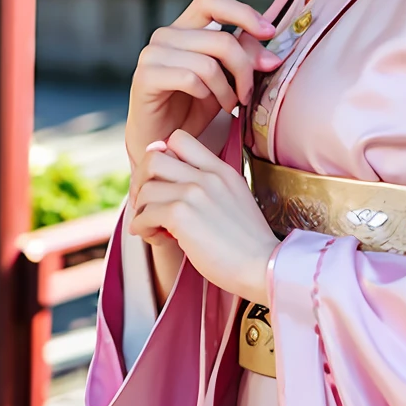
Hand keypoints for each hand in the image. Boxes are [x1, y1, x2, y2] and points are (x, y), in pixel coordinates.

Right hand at [124, 0, 281, 173]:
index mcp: (184, 28)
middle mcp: (165, 35)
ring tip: (230, 105)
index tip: (268, 32)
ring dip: (227, 90)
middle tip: (248, 94)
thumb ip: (244, 59)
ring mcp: (152, 54)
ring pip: (208, 63)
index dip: (242, 12)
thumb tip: (270, 57)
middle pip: (221, 39)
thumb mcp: (227, 79)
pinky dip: (207, 95)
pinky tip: (207, 104)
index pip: (210, 0)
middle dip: (245, 69)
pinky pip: (190, 79)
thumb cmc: (194, 107)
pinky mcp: (145, 77)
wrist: (163, 139)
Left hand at [129, 132, 278, 304]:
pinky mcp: (182, 215)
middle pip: (153, 158)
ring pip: (146, 189)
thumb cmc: (248, 245)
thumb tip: (173, 191)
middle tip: (147, 203)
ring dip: (141, 210)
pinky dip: (141, 227)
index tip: (162, 181)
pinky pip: (145, 214)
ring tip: (152, 228)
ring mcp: (194, 193)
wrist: (263, 266)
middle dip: (142, 181)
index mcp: (221, 170)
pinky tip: (155, 237)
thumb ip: (210, 189)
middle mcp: (207, 176)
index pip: (179, 139)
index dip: (161, 157)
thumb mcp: (235, 201)